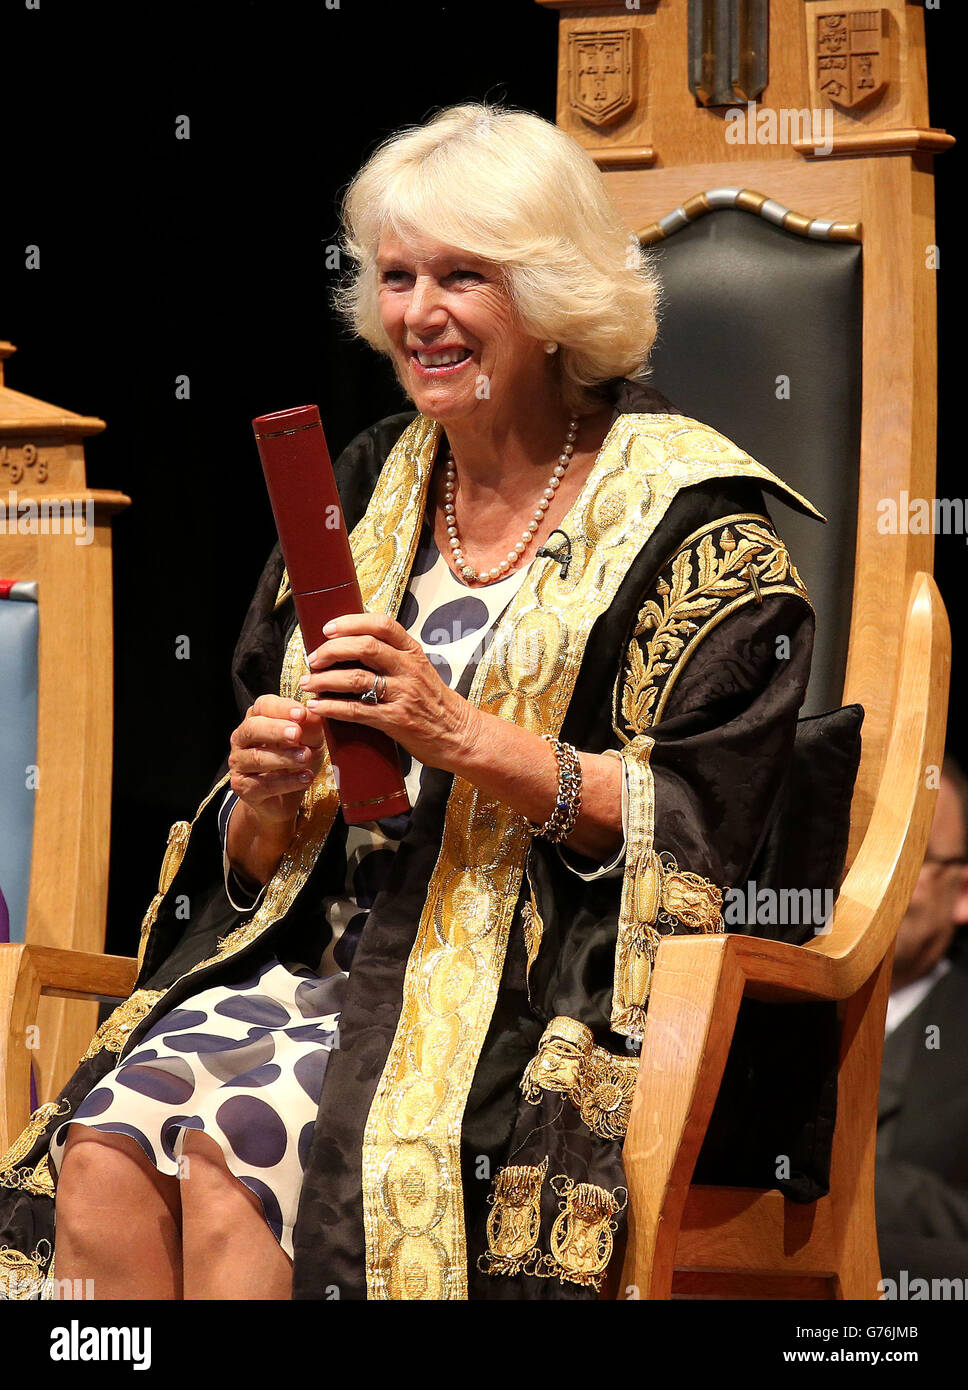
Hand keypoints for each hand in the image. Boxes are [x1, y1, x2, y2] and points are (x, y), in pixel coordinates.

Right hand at [227, 694, 327, 825]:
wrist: (285, 798)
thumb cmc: (296, 762)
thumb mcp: (310, 741)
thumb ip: (311, 727)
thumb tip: (315, 714)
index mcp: (257, 719)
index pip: (264, 706)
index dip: (282, 708)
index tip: (302, 713)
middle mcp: (243, 738)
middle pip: (253, 728)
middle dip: (275, 730)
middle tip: (297, 734)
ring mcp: (239, 763)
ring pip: (257, 757)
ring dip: (284, 757)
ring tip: (306, 757)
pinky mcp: (242, 787)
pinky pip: (262, 784)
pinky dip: (287, 781)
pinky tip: (305, 778)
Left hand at [299, 612, 480, 772]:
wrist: (460, 735)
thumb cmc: (435, 703)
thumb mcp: (420, 670)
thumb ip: (394, 657)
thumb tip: (354, 645)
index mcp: (413, 652)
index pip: (381, 624)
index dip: (350, 622)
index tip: (328, 629)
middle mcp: (409, 669)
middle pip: (364, 647)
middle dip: (331, 650)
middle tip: (313, 659)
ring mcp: (403, 694)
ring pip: (356, 678)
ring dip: (324, 680)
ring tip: (308, 682)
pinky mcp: (395, 720)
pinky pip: (356, 710)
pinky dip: (331, 707)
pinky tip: (317, 706)